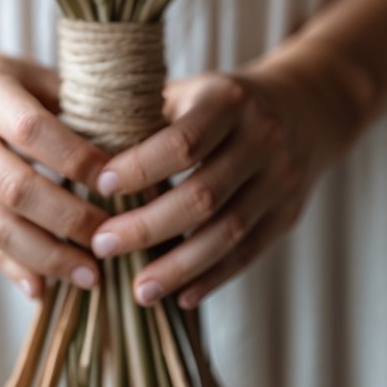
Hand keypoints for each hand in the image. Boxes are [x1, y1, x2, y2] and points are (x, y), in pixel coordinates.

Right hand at [0, 32, 109, 298]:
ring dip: (47, 257)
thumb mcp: (22, 69)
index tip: (116, 181)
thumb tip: (128, 136)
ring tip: (92, 276)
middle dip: (69, 219)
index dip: (76, 159)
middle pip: (15, 188)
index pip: (32, 131)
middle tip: (111, 238)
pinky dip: (14, 267)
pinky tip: (44, 289)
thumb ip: (68, 99)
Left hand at [89, 39, 363, 308]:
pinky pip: (248, 253)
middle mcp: (261, 139)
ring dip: (179, 267)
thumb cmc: (222, 100)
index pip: (183, 142)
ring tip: (137, 291)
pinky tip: (180, 295)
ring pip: (227, 233)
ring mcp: (280, 179)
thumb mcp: (190, 91)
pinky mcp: (289, 214)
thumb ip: (145, 115)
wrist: (306, 105)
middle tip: (102, 246)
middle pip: (203, 195)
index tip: (99, 186)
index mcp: (229, 100)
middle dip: (148, 227)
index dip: (140, 167)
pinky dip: (212, 277)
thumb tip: (79, 149)